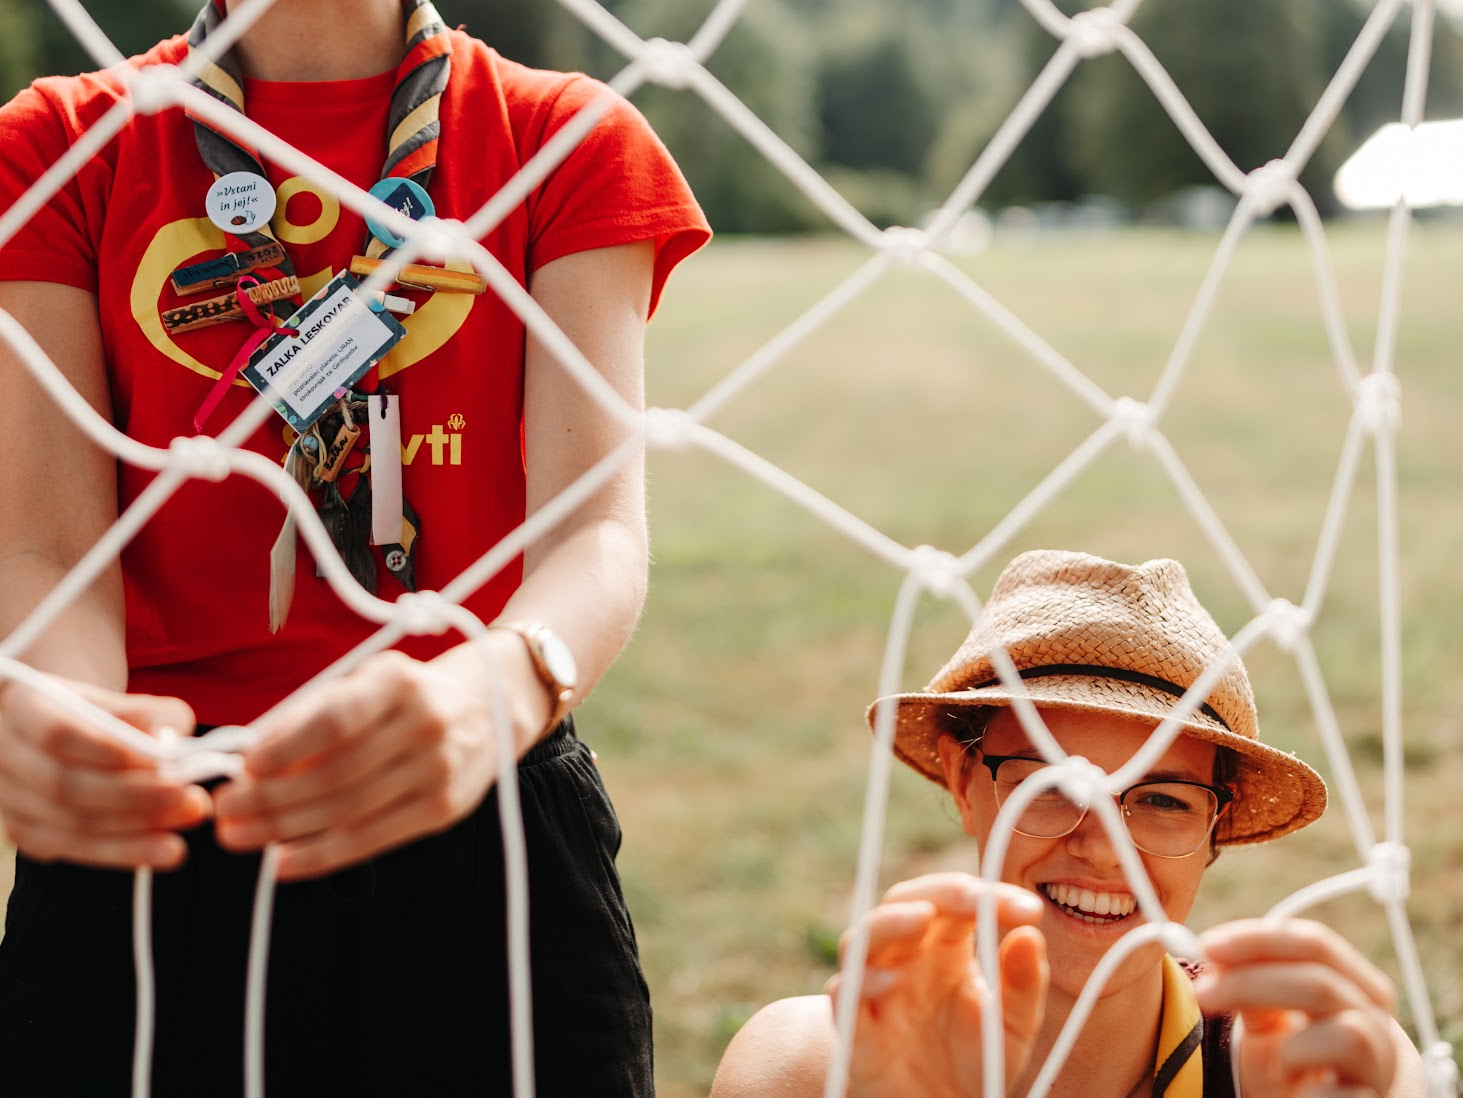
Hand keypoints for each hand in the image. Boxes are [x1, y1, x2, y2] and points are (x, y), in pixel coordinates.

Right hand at [0, 676, 206, 869]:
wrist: (53, 732)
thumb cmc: (89, 712)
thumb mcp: (112, 698)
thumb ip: (144, 712)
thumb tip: (171, 735)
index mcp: (22, 707)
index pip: (58, 733)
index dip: (110, 750)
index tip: (164, 760)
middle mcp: (6, 755)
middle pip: (66, 786)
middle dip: (135, 797)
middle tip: (191, 800)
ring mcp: (10, 799)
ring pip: (69, 824)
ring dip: (134, 833)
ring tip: (185, 829)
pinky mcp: (25, 832)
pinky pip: (72, 849)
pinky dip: (121, 852)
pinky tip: (160, 851)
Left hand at [213, 641, 525, 880]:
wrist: (494, 704)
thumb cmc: (411, 693)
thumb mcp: (367, 681)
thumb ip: (313, 714)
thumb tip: (250, 758)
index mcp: (398, 683)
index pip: (336, 720)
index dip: (286, 747)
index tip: (244, 766)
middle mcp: (424, 725)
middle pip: (335, 773)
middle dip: (270, 798)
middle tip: (225, 812)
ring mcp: (437, 770)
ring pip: (348, 811)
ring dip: (285, 829)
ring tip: (241, 836)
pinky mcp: (442, 809)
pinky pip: (373, 840)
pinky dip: (322, 854)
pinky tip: (284, 861)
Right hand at [825, 872, 1046, 1097]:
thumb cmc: (974, 1059)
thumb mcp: (1013, 1026)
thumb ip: (1023, 984)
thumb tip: (1032, 934)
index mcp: (946, 946)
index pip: (958, 902)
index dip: (989, 896)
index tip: (1030, 910)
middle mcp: (907, 958)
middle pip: (904, 902)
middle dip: (937, 893)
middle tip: (974, 898)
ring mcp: (876, 988)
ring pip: (864, 938)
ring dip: (889, 922)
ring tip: (921, 918)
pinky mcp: (856, 1027)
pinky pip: (845, 993)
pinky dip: (863, 981)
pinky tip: (891, 981)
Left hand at [1195, 919, 1404, 1097]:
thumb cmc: (1286, 1067)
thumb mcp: (1265, 1021)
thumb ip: (1249, 985)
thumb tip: (1215, 952)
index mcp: (1354, 988)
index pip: (1316, 944)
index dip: (1260, 939)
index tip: (1208, 945)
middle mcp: (1377, 1022)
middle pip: (1322, 983)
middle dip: (1253, 983)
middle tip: (1203, 993)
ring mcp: (1380, 1067)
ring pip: (1350, 1034)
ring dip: (1294, 1048)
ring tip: (1279, 1065)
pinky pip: (1345, 1095)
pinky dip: (1310, 1094)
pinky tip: (1297, 1095)